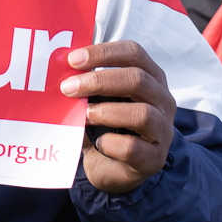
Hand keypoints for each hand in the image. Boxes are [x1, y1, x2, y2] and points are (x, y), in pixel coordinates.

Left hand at [60, 40, 175, 194]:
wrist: (113, 168)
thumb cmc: (105, 125)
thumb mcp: (98, 99)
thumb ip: (87, 84)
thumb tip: (59, 69)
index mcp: (151, 77)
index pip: (134, 53)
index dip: (104, 53)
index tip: (73, 60)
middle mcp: (162, 100)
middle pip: (138, 79)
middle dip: (99, 81)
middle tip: (68, 88)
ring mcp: (162, 130)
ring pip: (142, 114)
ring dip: (106, 112)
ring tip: (83, 115)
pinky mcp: (154, 158)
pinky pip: (133, 148)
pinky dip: (110, 144)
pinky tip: (98, 143)